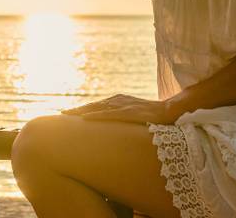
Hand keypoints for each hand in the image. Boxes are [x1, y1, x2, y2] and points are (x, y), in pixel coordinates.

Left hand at [62, 94, 176, 123]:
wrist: (174, 111)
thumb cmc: (156, 117)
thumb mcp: (136, 118)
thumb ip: (125, 121)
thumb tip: (117, 134)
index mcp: (120, 101)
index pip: (97, 106)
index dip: (82, 110)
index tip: (67, 114)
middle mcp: (120, 101)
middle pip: (94, 105)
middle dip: (77, 110)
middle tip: (61, 114)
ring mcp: (126, 105)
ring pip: (99, 108)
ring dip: (82, 111)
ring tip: (68, 115)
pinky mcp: (132, 111)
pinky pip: (111, 113)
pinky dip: (97, 115)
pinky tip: (86, 118)